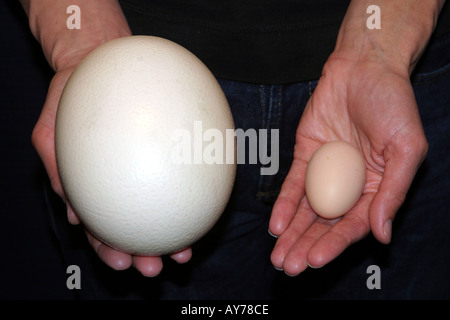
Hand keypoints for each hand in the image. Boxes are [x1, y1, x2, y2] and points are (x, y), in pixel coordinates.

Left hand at [269, 53, 427, 275]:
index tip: (315, 260)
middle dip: (307, 246)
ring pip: (307, 210)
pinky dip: (285, 205)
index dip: (335, 244)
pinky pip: (294, 185)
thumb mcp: (406, 148)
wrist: (364, 68)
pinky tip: (275, 224)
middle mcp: (350, 185)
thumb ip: (394, 191)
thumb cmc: (393, 104)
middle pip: (326, 223)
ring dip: (292, 233)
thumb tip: (382, 233)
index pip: (353, 224)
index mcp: (378, 188)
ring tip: (278, 255)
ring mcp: (326, 172)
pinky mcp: (306, 156)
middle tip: (288, 266)